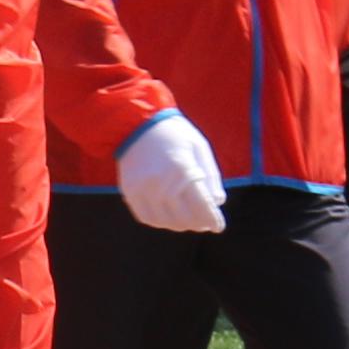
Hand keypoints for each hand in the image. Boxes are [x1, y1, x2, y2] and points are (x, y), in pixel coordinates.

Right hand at [117, 113, 229, 233]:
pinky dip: (160, 222)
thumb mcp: (199, 148)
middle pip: (185, 218)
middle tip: (205, 223)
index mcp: (183, 169)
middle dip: (199, 224)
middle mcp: (161, 183)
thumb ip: (211, 176)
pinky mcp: (130, 191)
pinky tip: (169, 217)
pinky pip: (146, 218)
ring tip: (188, 220)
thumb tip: (218, 202)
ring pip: (166, 222)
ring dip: (180, 225)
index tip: (218, 226)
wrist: (136, 122)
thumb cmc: (175, 134)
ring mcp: (143, 189)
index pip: (202, 207)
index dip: (213, 220)